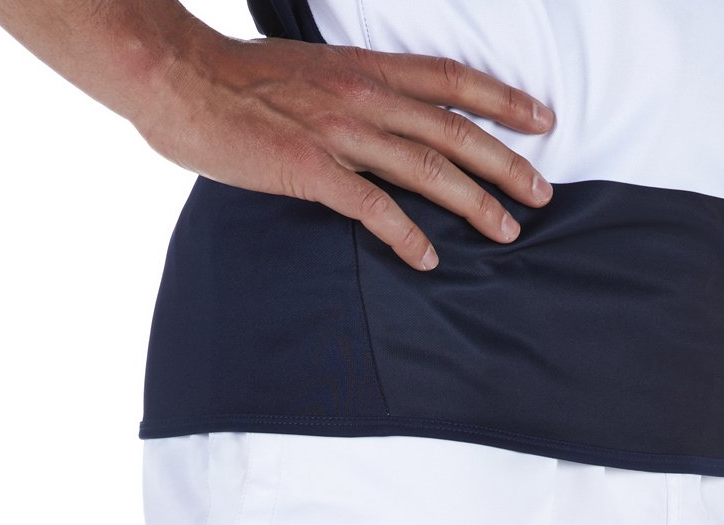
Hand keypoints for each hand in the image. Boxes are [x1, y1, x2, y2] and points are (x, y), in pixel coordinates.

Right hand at [135, 23, 555, 269]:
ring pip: (426, 167)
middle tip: (543, 192)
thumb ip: (351, 93)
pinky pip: (371, 206)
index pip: (450, 79)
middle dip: (506, 161)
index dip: (501, 100)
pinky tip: (428, 258)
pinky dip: (405, 234)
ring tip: (506, 230)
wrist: (180, 78)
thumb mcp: (309, 71)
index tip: (541, 119)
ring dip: (473, 202)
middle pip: (453, 129)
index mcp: (364, 68)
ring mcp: (339, 131)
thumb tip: (378, 118)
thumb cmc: (237, 78)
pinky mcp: (310, 168)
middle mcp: (362, 95)